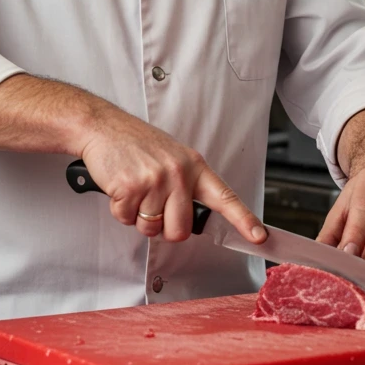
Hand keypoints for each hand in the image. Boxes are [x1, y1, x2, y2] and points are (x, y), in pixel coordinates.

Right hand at [78, 108, 266, 245]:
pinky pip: (127, 220)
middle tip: (152, 205)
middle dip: (164, 227)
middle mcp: (179, 174)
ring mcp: (155, 181)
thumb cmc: (136, 144)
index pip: (225, 197)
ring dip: (138, 217)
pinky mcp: (131, 187)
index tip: (259, 236)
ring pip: (151, 228)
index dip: (244, 220)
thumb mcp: (173, 158)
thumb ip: (186, 185)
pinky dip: (120, 210)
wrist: (104, 127)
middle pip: (180, 230)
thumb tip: (190, 218)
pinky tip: (121, 187)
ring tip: (134, 189)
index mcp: (194, 166)